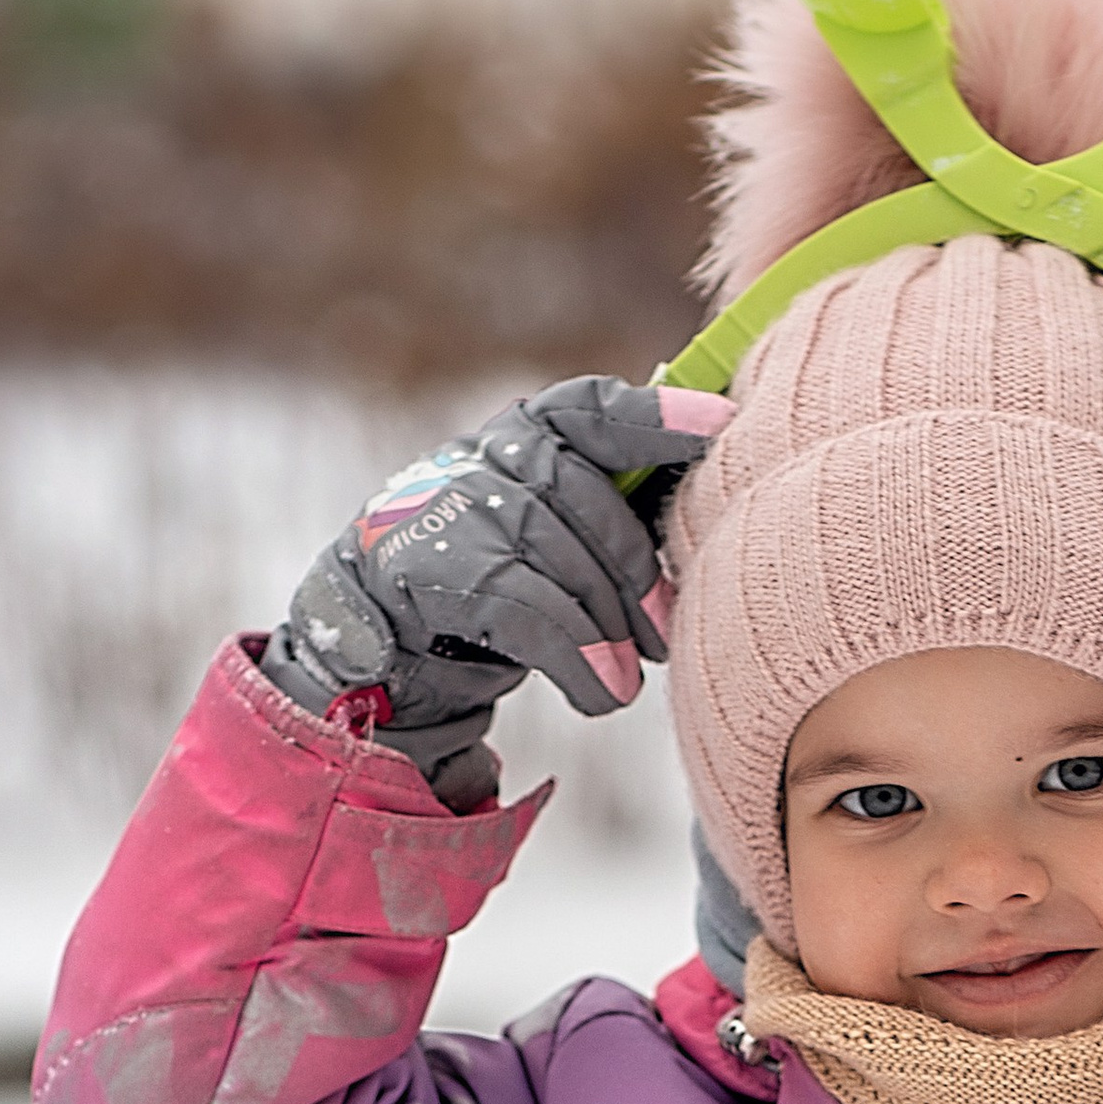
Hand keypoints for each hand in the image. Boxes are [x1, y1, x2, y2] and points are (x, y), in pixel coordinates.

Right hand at [262, 375, 731, 783]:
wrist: (379, 632)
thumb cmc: (496, 579)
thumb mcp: (553, 535)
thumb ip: (610, 515)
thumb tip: (707, 528)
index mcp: (526, 434)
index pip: (592, 409)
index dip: (657, 416)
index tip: (723, 424)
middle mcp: (485, 457)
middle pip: (582, 497)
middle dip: (636, 573)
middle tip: (667, 638)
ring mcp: (450, 508)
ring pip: (554, 557)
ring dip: (607, 629)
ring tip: (630, 683)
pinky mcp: (429, 571)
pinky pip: (524, 611)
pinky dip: (574, 657)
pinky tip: (600, 694)